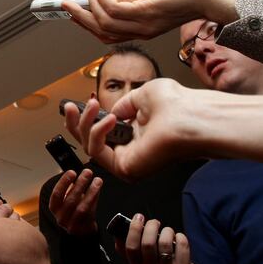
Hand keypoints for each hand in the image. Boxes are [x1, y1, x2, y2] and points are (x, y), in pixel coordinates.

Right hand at [47, 169, 101, 235]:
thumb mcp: (69, 199)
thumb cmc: (74, 211)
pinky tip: (98, 190)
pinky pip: (90, 213)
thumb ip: (72, 188)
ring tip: (97, 180)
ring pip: (81, 207)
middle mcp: (60, 217)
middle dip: (80, 184)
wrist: (81, 231)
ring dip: (91, 191)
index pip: (56, 194)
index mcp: (54, 207)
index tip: (72, 172)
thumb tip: (78, 173)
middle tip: (88, 172)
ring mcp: (71, 225)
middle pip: (70, 199)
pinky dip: (94, 200)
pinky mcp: (82, 229)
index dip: (63, 182)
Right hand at [63, 0, 237, 42]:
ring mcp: (141, 25)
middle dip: (79, 18)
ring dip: (91, 3)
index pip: (106, 34)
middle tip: (65, 5)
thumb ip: (127, 0)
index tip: (74, 12)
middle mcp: (138, 32)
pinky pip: (114, 9)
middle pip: (100, 31)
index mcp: (138, 31)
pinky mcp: (145, 13)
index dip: (86, 24)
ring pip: (104, 21)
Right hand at [67, 79, 202, 181]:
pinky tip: (108, 120)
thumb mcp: (144, 94)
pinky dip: (96, 133)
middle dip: (76, 123)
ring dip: (84, 124)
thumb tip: (112, 111)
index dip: (86, 118)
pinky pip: (97, 152)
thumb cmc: (178, 105)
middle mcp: (130, 149)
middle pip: (90, 141)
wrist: (192, 118)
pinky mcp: (125, 169)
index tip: (77, 104)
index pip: (102, 131)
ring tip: (91, 107)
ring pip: (89, 147)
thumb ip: (124, 103)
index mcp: (136, 133)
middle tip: (70, 107)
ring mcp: (127, 161)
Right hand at [115, 214, 199, 263]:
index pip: (131, 247)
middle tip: (154, 222)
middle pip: (148, 244)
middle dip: (151, 226)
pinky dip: (180, 237)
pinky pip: (181, 246)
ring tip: (167, 232)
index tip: (138, 217)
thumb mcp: (140, 263)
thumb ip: (127, 251)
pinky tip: (178, 238)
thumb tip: (116, 234)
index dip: (133, 229)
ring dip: (167, 231)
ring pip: (165, 243)